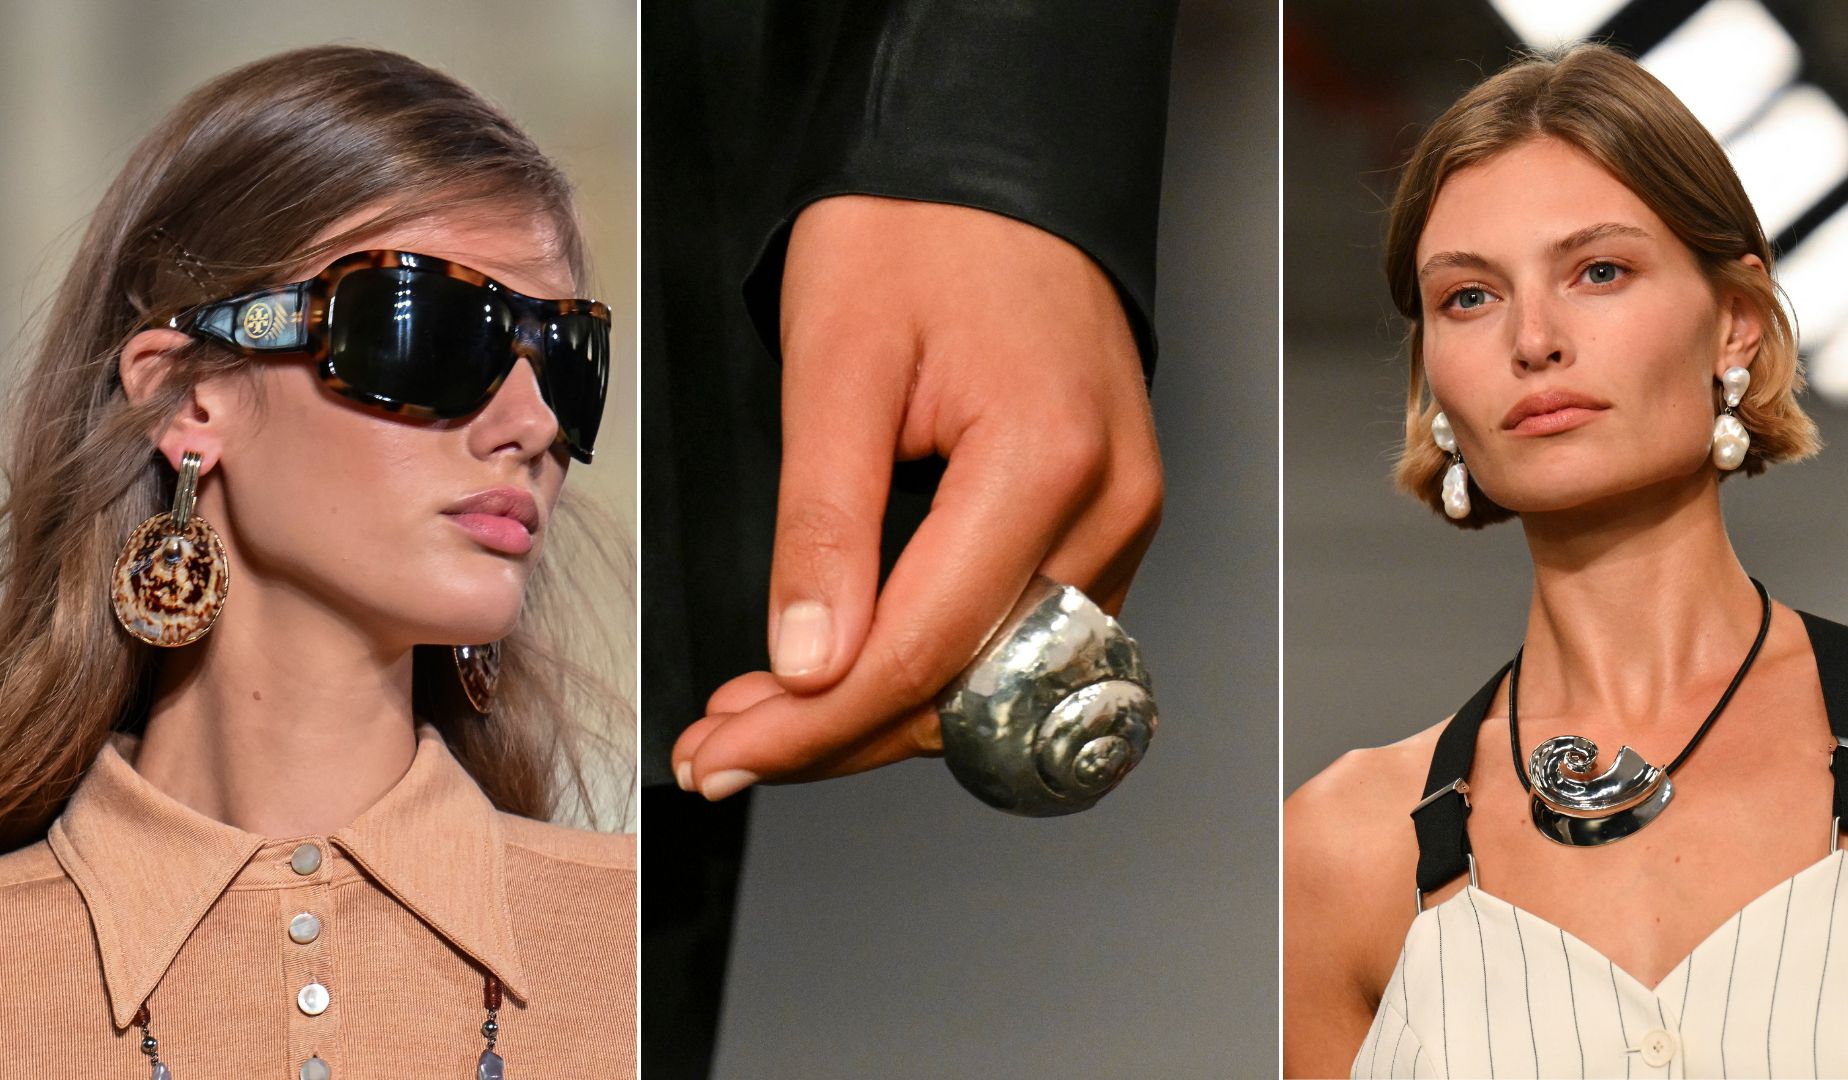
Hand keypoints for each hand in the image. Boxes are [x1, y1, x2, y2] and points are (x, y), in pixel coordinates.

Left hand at [672, 194, 1161, 799]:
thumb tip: (807, 664)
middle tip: (722, 747)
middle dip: (836, 733)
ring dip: (880, 710)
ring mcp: (1121, 518)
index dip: (814, 724)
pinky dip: (932, 665)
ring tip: (764, 717)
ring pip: (997, 679)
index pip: (926, 650)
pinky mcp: (1106, 519)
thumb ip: (822, 523)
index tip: (724, 754)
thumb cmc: (919, 232)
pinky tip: (850, 668)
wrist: (994, 173)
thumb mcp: (838, 361)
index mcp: (1048, 460)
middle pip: (969, 688)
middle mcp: (1109, 505)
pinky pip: (1020, 634)